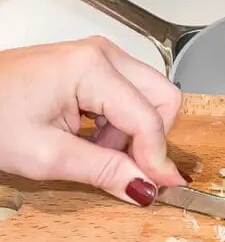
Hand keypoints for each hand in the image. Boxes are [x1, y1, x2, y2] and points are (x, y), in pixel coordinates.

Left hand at [0, 37, 185, 204]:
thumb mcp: (46, 156)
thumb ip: (103, 171)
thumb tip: (145, 187)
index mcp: (92, 69)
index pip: (147, 118)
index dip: (157, 157)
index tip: (160, 187)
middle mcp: (102, 54)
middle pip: (162, 97)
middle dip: (151, 138)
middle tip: (130, 168)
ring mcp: (99, 56)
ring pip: (148, 96)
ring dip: (134, 131)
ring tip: (95, 151)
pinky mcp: (93, 64)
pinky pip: (129, 93)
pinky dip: (121, 121)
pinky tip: (91, 137)